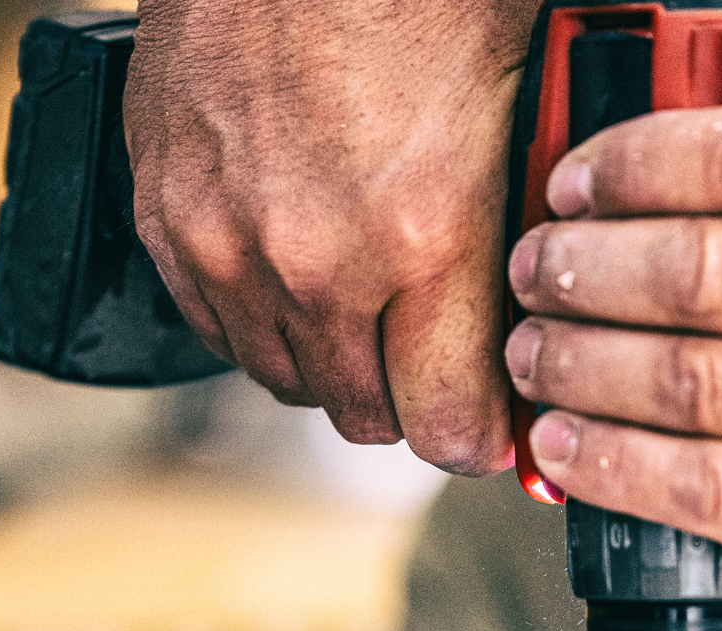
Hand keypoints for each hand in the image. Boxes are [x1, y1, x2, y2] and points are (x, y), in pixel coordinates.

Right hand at [125, 0, 537, 473]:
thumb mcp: (519, 105)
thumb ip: (526, 232)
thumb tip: (555, 322)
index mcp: (424, 235)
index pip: (447, 431)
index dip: (479, 435)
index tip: (493, 424)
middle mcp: (316, 261)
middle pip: (369, 418)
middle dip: (413, 396)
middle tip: (437, 352)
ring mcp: (228, 246)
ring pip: (291, 382)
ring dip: (335, 360)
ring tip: (368, 299)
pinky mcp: (166, 219)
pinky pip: (219, 331)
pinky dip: (263, 317)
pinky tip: (299, 266)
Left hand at [506, 9, 721, 619]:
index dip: (635, 163)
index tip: (570, 186)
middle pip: (704, 271)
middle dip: (585, 269)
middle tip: (532, 272)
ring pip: (689, 380)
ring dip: (578, 364)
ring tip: (531, 351)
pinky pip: (702, 488)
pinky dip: (613, 464)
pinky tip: (563, 443)